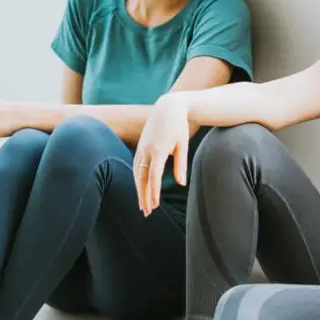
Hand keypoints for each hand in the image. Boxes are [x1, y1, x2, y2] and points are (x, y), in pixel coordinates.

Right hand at [134, 94, 190, 215]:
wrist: (167, 107)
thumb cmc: (179, 125)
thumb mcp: (183, 144)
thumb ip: (181, 164)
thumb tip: (181, 184)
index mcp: (158, 150)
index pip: (154, 176)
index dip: (153, 192)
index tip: (154, 206)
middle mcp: (146, 150)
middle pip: (142, 178)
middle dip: (143, 196)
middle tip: (146, 213)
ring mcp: (141, 148)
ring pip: (137, 173)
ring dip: (139, 190)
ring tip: (142, 205)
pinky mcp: (140, 146)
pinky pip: (136, 166)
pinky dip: (137, 179)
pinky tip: (140, 188)